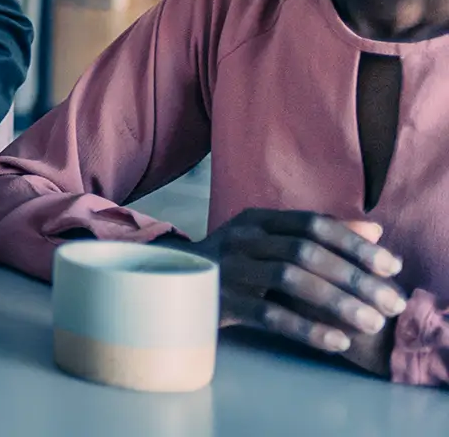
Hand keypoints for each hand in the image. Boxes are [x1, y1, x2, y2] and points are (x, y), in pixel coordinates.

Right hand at [163, 211, 406, 371]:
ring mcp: (228, 269)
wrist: (168, 282)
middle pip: (306, 251)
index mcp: (257, 220)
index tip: (392, 266)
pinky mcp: (220, 302)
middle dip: (355, 277)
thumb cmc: (232, 263)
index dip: (355, 243)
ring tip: (372, 322)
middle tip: (391, 302)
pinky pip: (269, 315)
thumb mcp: (270, 240)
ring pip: (290, 279)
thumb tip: (374, 231)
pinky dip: (307, 329)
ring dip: (337, 301)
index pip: (313, 223)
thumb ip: (319, 235)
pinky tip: (337, 341)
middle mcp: (241, 238)